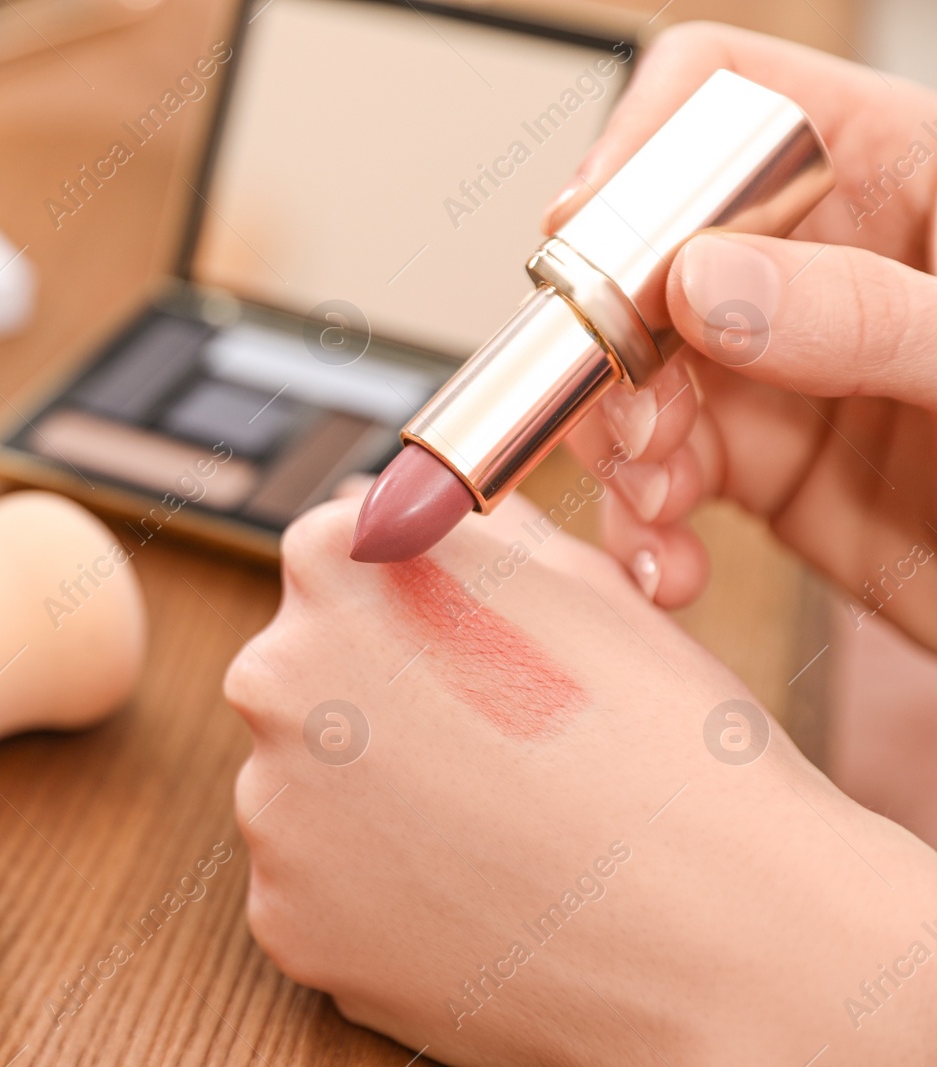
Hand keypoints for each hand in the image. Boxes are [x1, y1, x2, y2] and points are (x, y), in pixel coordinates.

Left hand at [227, 495, 936, 1063]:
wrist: (723, 933)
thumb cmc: (668, 748)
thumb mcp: (577, 581)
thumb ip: (469, 534)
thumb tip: (418, 521)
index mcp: (338, 565)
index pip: (337, 563)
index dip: (410, 611)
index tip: (458, 652)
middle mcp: (275, 675)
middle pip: (311, 679)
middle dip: (382, 710)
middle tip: (487, 760)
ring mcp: (270, 807)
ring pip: (309, 792)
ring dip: (374, 808)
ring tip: (491, 840)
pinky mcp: (285, 921)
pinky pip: (316, 894)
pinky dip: (374, 901)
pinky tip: (466, 901)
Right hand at [552, 23, 936, 651]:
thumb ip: (867, 312)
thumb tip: (704, 283)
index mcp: (894, 175)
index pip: (730, 96)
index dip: (639, 145)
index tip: (585, 234)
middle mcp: (816, 264)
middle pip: (644, 253)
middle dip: (607, 340)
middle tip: (631, 418)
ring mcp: (780, 367)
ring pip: (629, 374)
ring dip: (614, 447)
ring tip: (656, 502)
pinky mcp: (763, 465)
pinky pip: (655, 478)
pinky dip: (637, 525)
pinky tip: (670, 558)